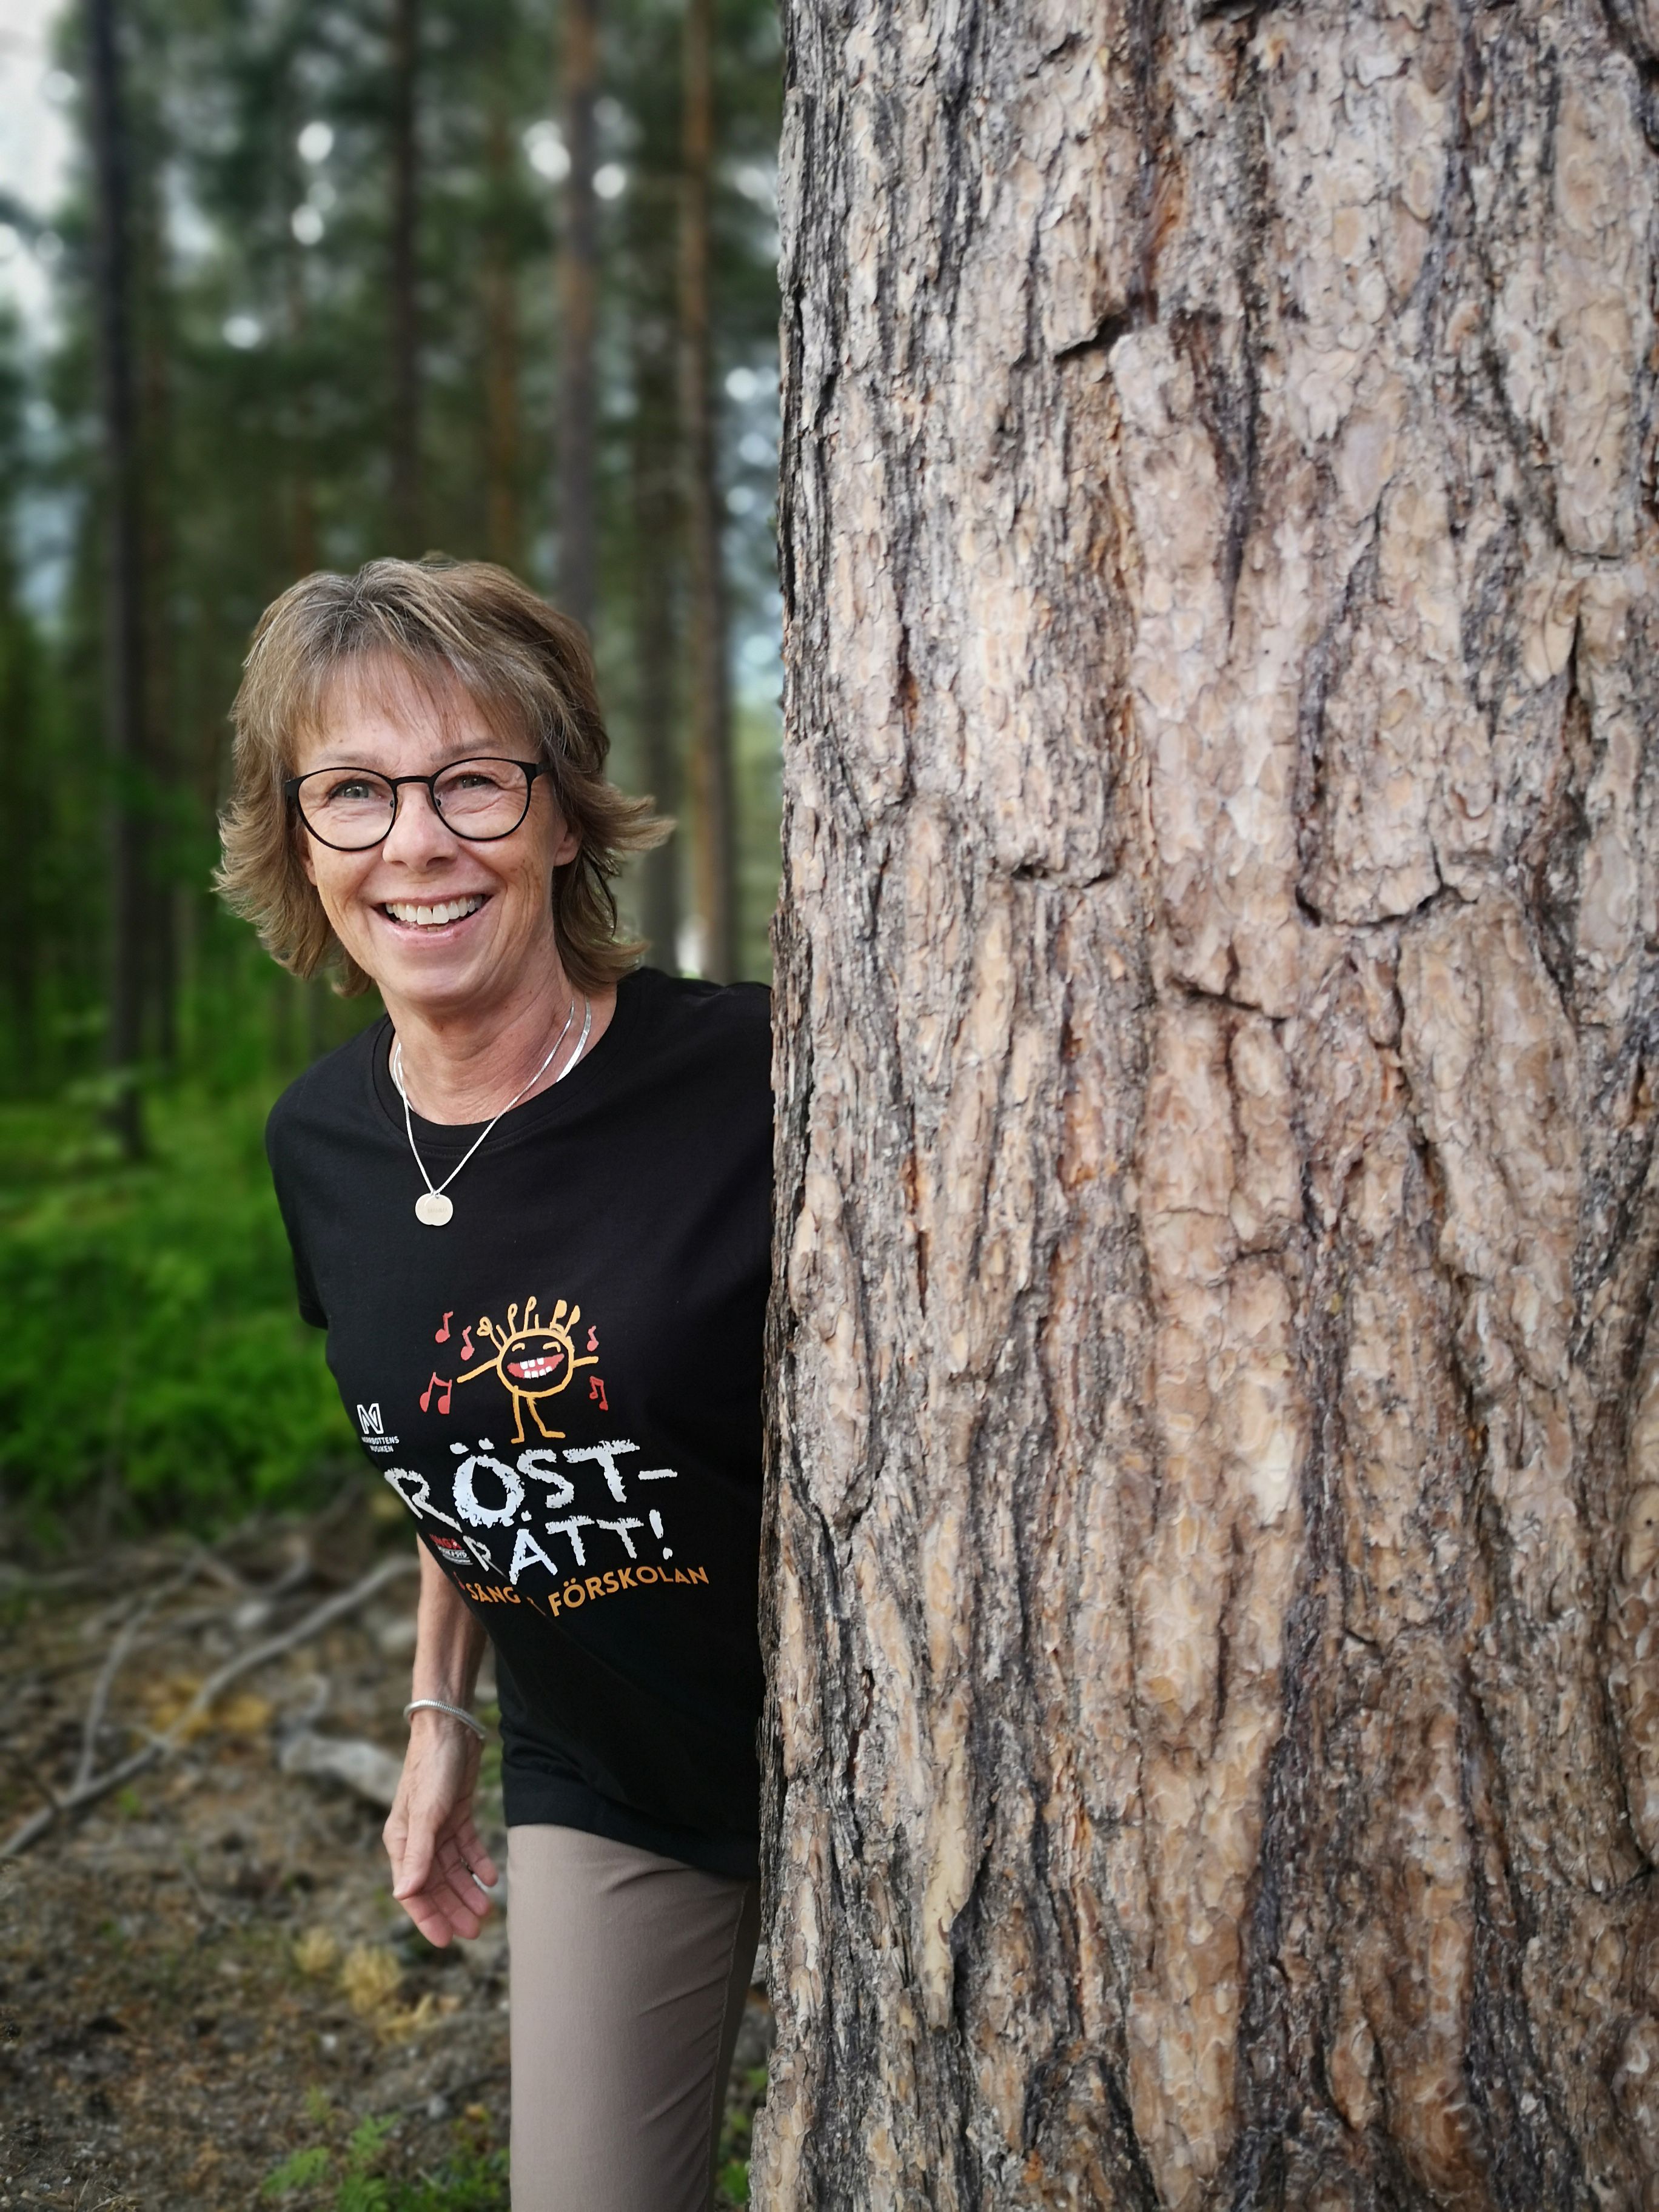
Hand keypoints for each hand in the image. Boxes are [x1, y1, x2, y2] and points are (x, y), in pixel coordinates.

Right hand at [383, 1712, 499, 1945]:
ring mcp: (437, 1826)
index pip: (412, 1890)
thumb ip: (417, 1854)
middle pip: (435, 1883)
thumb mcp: (426, 1813)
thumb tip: (403, 1895)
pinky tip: (491, 1878)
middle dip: (453, 1908)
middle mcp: (417, 1838)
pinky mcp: (456, 1814)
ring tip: (487, 1909)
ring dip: (468, 1889)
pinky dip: (478, 1863)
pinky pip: (467, 1847)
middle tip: (475, 1930)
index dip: (427, 1917)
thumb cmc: (431, 1767)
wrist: (450, 1727)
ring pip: (453, 1869)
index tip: (445, 1941)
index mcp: (401, 1841)